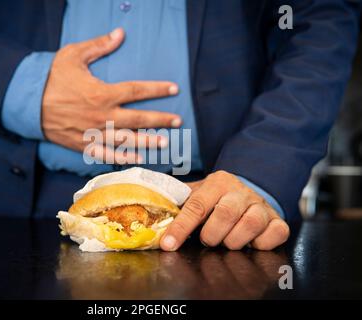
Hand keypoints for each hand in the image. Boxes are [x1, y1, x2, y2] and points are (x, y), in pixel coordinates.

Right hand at [42, 28, 180, 163]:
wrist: (29, 103)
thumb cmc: (52, 78)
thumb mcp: (73, 55)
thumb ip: (99, 46)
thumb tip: (120, 33)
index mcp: (103, 93)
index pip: (137, 90)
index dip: (157, 89)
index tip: (174, 89)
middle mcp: (103, 115)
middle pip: (139, 119)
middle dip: (161, 119)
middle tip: (178, 121)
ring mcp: (95, 132)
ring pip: (127, 139)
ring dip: (148, 142)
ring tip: (166, 143)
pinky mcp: (85, 144)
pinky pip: (107, 153)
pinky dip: (123, 157)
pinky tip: (137, 159)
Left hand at [160, 171, 289, 250]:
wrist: (246, 194)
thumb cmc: (215, 200)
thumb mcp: (196, 195)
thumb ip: (178, 203)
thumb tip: (153, 216)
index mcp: (217, 182)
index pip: (196, 205)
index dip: (181, 228)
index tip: (168, 245)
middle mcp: (241, 191)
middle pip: (226, 213)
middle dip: (212, 234)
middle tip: (208, 239)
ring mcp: (261, 205)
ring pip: (251, 223)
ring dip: (234, 241)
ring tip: (226, 241)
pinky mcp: (278, 220)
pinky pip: (275, 233)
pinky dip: (261, 243)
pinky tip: (250, 242)